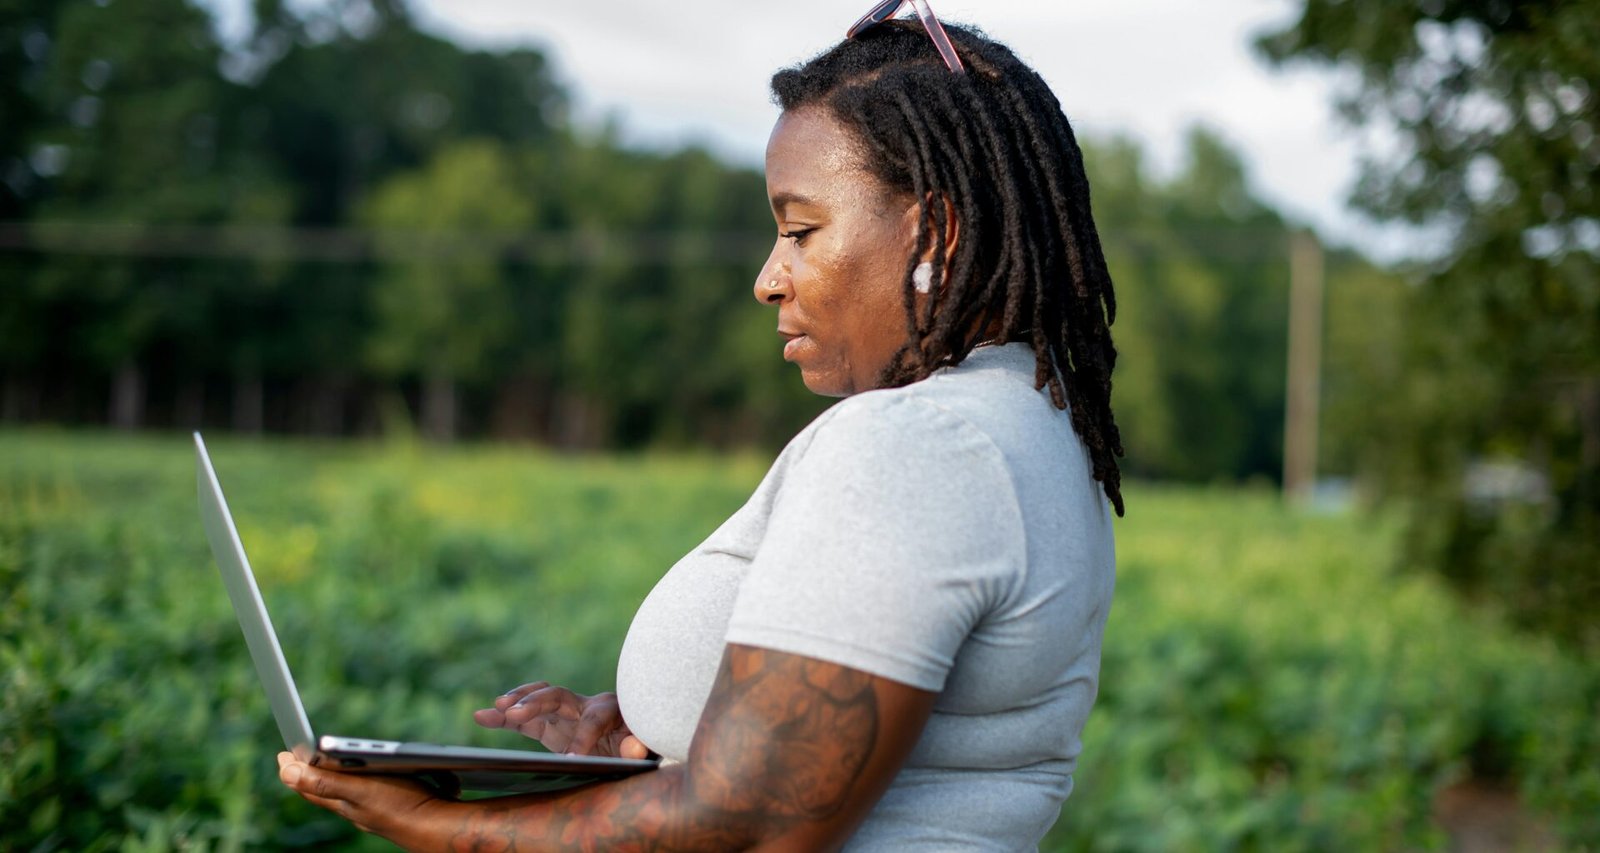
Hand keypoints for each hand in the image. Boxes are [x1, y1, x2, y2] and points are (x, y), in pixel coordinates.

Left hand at [276, 751, 452, 847]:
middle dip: (314, 773)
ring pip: (352, 792)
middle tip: (298, 760)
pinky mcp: (398, 806)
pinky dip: (371, 780)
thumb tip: (286, 772)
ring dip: (341, 777)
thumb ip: (325, 782)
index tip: (282, 754)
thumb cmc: (402, 806)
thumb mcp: (360, 790)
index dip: (294, 771)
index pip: (310, 788)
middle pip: (328, 791)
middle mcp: (357, 809)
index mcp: (345, 804)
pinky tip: (381, 776)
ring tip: (331, 766)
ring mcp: (377, 810)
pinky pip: (378, 791)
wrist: (441, 827)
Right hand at [473, 682, 650, 758]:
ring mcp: (565, 713)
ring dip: (516, 703)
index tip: (572, 758)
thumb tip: (633, 747)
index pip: (594, 719)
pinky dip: (505, 717)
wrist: (633, 741)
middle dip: (537, 703)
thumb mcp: (645, 747)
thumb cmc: (639, 743)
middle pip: (558, 697)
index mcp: (609, 710)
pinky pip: (525, 719)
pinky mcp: (551, 725)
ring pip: (537, 700)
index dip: (584, 737)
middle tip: (517, 714)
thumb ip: (639, 747)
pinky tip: (482, 716)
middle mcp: (585, 705)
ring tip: (496, 709)